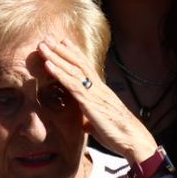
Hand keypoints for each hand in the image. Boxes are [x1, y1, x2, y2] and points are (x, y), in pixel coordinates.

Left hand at [35, 38, 155, 163]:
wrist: (133, 140)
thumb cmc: (120, 135)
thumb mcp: (101, 125)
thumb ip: (91, 121)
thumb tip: (85, 124)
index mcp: (101, 92)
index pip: (87, 68)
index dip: (75, 54)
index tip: (64, 42)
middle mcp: (98, 88)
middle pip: (78, 64)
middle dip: (62, 50)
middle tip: (48, 37)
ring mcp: (94, 94)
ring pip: (73, 70)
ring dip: (56, 57)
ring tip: (43, 45)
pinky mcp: (90, 103)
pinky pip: (72, 84)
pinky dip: (59, 73)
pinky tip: (48, 64)